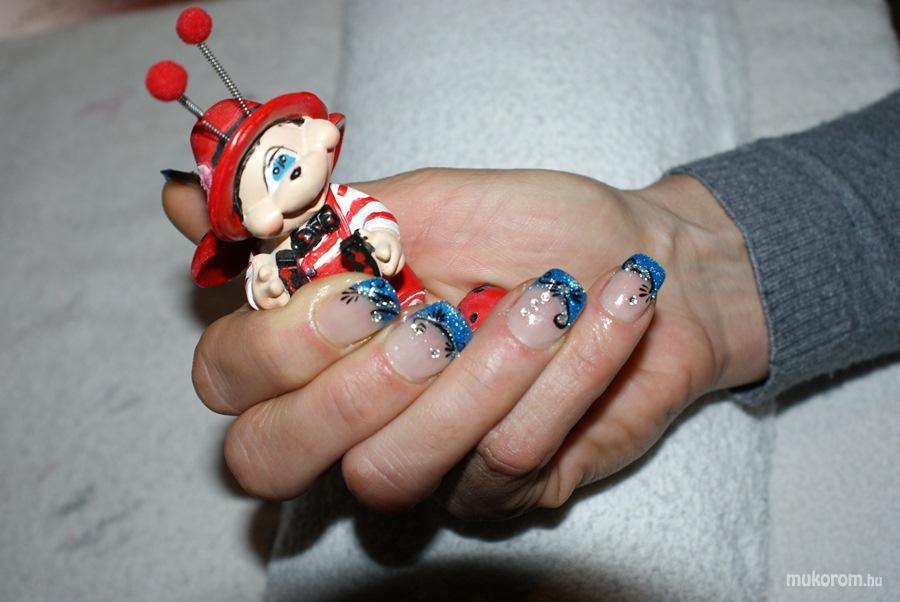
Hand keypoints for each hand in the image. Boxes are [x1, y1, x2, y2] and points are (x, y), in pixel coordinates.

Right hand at [162, 169, 767, 517]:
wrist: (642, 261)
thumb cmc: (531, 226)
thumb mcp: (420, 202)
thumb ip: (311, 214)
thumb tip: (180, 197)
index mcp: (318, 341)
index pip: (228, 381)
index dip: (275, 347)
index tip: (364, 285)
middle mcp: (353, 416)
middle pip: (270, 461)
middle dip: (349, 390)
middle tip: (430, 323)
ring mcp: (425, 463)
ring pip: (389, 473)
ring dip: (480, 377)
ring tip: (547, 300)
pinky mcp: (501, 492)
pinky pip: (504, 462)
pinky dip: (565, 375)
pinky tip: (607, 312)